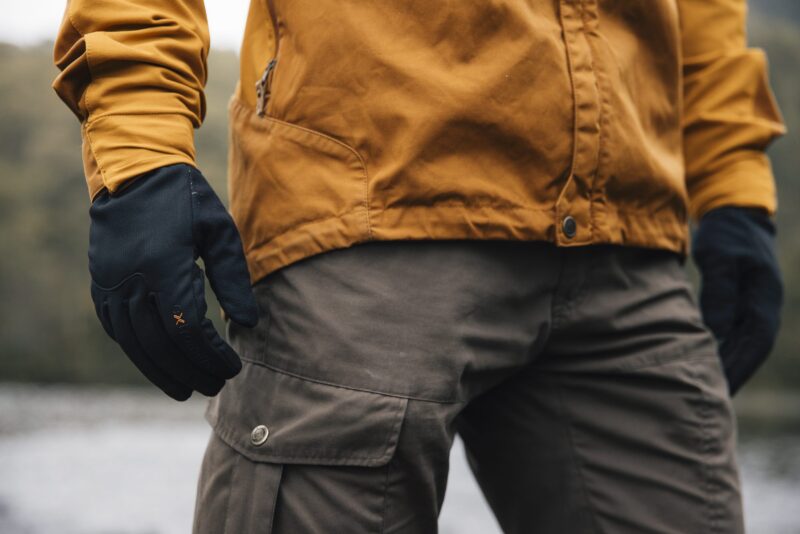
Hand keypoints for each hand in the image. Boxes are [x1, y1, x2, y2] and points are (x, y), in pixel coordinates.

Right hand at [89, 164, 257, 399]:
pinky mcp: (100, 286)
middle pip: (161, 343)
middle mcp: (131, 279)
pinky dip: (139, 352)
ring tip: (187, 388)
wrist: (133, 174)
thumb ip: (234, 279)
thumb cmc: (187, 202)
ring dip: (162, 371)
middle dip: (190, 371)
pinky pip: (117, 330)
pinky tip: (159, 365)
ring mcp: (110, 284)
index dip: (210, 355)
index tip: (233, 367)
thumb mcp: (220, 232)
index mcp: (164, 265)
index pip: (187, 328)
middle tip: (215, 386)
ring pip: (134, 344)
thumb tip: (248, 324)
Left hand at [692, 207, 782, 394]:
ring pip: (743, 346)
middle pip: (751, 351)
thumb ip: (718, 293)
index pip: (755, 342)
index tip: (724, 388)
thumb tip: (717, 333)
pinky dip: (722, 351)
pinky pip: (734, 336)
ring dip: (728, 367)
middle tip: (710, 400)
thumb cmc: (726, 234)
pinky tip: (704, 364)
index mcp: (764, 298)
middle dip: (734, 376)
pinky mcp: (739, 305)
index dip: (741, 367)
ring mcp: (753, 307)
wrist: (735, 214)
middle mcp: (763, 307)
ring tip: (706, 390)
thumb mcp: (720, 259)